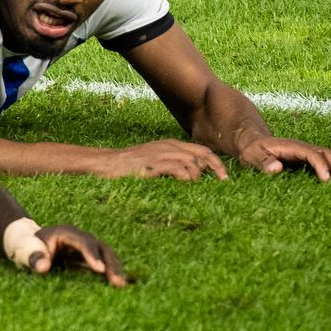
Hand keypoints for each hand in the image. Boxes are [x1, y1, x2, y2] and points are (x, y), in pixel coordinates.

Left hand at [22, 224, 127, 284]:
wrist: (31, 245)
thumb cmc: (28, 246)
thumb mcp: (26, 250)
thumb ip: (34, 257)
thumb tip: (43, 267)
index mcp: (66, 232)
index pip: (83, 242)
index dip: (92, 254)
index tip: (100, 270)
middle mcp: (81, 237)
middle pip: (100, 247)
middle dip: (110, 264)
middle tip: (117, 282)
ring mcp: (88, 248)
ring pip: (107, 255)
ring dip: (115, 270)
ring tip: (120, 286)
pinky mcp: (91, 259)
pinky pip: (105, 264)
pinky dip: (112, 274)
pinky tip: (117, 287)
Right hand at [87, 138, 229, 180]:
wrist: (106, 163)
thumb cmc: (130, 166)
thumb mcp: (154, 161)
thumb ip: (172, 165)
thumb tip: (192, 178)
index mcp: (171, 145)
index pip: (202, 151)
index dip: (216, 164)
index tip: (224, 178)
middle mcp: (169, 146)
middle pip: (203, 154)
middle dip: (216, 169)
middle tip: (223, 184)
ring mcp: (162, 153)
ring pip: (193, 161)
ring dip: (198, 175)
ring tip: (195, 186)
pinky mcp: (154, 163)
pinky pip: (178, 168)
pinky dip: (185, 177)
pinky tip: (182, 183)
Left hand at [233, 134, 330, 181]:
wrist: (252, 143)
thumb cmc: (251, 151)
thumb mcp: (251, 156)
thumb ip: (262, 162)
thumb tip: (277, 168)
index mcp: (291, 147)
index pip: (310, 154)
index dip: (320, 165)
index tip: (327, 179)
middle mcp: (303, 148)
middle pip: (324, 154)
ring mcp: (307, 153)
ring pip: (329, 157)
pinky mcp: (309, 160)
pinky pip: (327, 162)